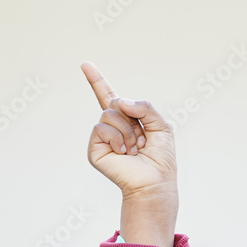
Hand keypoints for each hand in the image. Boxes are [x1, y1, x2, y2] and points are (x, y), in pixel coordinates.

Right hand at [81, 60, 177, 199]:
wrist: (155, 181)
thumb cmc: (160, 158)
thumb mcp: (161, 125)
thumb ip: (145, 107)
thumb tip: (120, 102)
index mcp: (127, 120)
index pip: (109, 97)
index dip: (97, 81)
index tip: (85, 65)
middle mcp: (113, 127)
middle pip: (115, 101)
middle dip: (132, 117)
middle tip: (141, 139)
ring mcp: (103, 138)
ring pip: (109, 113)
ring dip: (127, 130)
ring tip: (133, 149)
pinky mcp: (95, 149)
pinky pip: (101, 127)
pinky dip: (116, 138)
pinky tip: (123, 153)